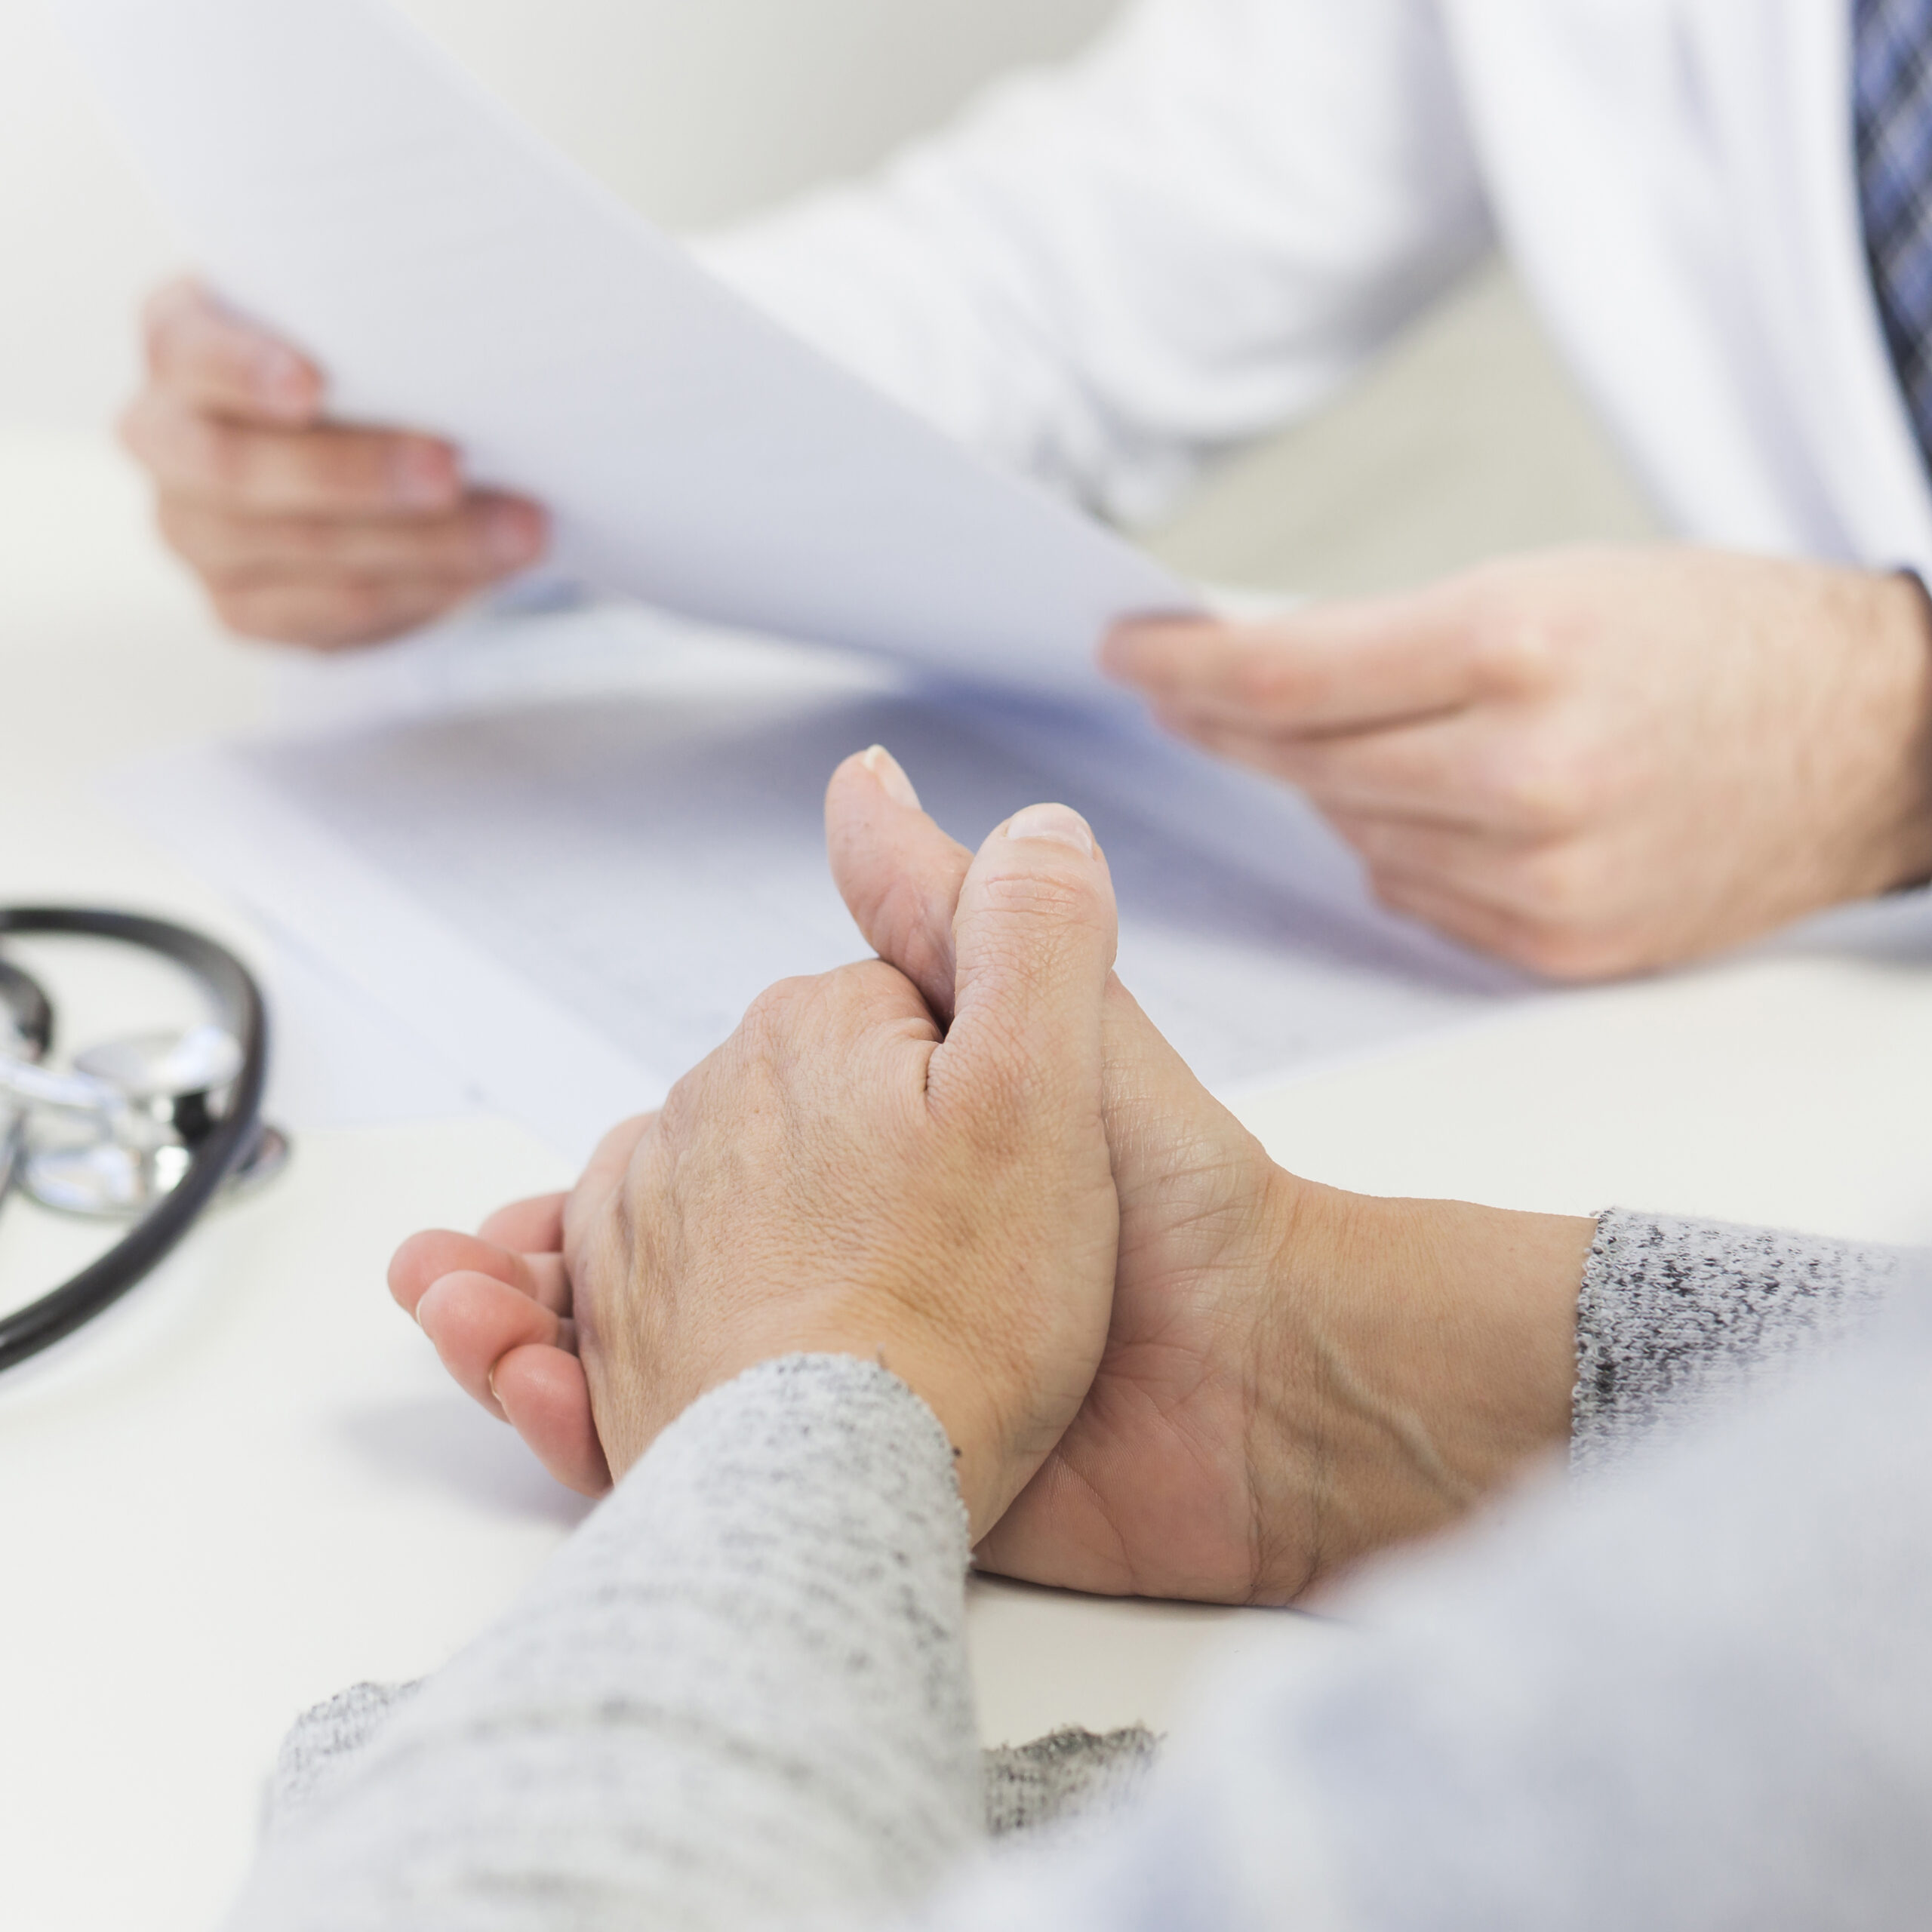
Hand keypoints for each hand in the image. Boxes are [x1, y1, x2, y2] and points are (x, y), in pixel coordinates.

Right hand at [120, 279, 548, 647]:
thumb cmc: (359, 371)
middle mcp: (163, 438)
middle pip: (242, 469)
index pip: (190, 353)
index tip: (311, 383)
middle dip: (358, 472)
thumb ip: (372, 331)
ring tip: (516, 530)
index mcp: (180, 344)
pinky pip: (333, 611)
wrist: (355, 461)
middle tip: (452, 468)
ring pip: (305, 548)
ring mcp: (193, 532)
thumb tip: (467, 346)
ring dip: (424, 544)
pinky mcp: (239, 607)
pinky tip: (481, 574)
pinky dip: (419, 591)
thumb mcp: (355, 332)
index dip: (245, 371)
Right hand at [395, 752, 1589, 1601]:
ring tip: (458, 1307)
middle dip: (543, 1254)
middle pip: (657, 1256)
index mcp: (889, 1161)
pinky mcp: (856, 1470)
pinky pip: (702, 1460)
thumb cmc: (1176, 1204)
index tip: (555, 1169)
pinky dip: (597, 1431)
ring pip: (651, 1353)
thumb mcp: (1045, 1033)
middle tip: (452, 1262)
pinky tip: (534, 1394)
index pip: (720, 1147)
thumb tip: (857, 778)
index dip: (627, 1157)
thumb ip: (952, 915)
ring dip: (535, 1335)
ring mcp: (851, 1368)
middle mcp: (859, 1259)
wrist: (1262, 1400)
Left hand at [1104, 545, 1931, 978]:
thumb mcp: (1548, 582)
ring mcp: (1542, 875)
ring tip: (1326, 741)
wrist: (1871, 737)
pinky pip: (1412, 897)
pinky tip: (1406, 809)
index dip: (1183, 669)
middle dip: (1225, 724)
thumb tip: (1245, 679)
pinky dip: (1390, 848)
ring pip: (1350, 833)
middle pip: (1301, 763)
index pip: (1283, 676)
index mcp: (1517, 645)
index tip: (1128, 654)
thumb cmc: (1709, 638)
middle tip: (1175, 696)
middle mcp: (1524, 771)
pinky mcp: (1559, 946)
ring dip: (1318, 788)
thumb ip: (1390, 642)